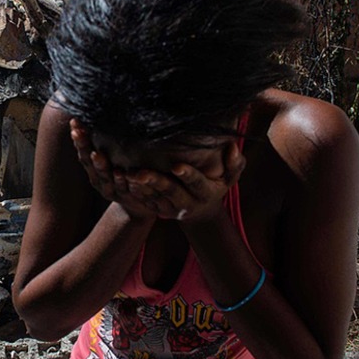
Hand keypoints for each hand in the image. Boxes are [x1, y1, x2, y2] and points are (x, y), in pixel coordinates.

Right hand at [70, 119, 157, 221]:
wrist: (143, 203)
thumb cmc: (128, 175)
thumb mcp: (117, 159)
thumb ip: (110, 142)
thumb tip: (105, 113)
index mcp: (94, 167)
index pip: (83, 150)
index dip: (78, 138)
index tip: (74, 122)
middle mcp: (98, 178)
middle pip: (88, 161)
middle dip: (83, 146)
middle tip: (78, 132)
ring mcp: (111, 189)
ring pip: (103, 176)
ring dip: (100, 165)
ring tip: (97, 154)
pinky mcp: (126, 198)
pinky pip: (123, 188)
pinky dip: (121, 180)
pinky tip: (120, 172)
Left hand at [126, 141, 245, 222]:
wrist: (201, 211)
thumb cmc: (216, 185)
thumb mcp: (230, 178)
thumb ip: (235, 164)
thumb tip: (233, 148)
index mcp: (206, 192)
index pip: (197, 183)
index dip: (188, 175)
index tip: (176, 165)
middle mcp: (189, 203)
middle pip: (171, 191)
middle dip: (156, 182)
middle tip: (140, 173)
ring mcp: (172, 209)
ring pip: (155, 198)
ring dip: (140, 187)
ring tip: (127, 175)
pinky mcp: (159, 210)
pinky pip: (145, 202)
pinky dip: (134, 192)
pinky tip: (123, 181)